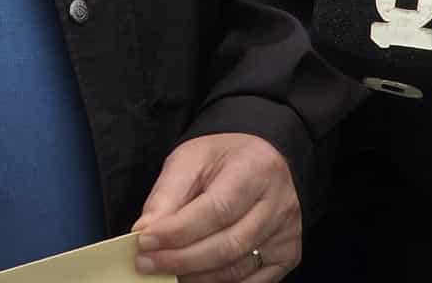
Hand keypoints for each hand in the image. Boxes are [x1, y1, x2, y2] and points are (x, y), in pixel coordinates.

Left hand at [132, 133, 298, 282]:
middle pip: (228, 244)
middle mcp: (279, 204)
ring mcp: (286, 233)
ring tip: (164, 273)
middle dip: (182, 259)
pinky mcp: (287, 255)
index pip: (216, 210)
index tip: (144, 242)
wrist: (257, 160)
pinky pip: (251, 281)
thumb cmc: (222, 160)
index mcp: (256, 168)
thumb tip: (144, 231)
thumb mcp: (189, 161)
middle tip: (146, 264)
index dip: (179, 231)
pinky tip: (193, 278)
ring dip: (196, 276)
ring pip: (238, 268)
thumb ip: (166, 196)